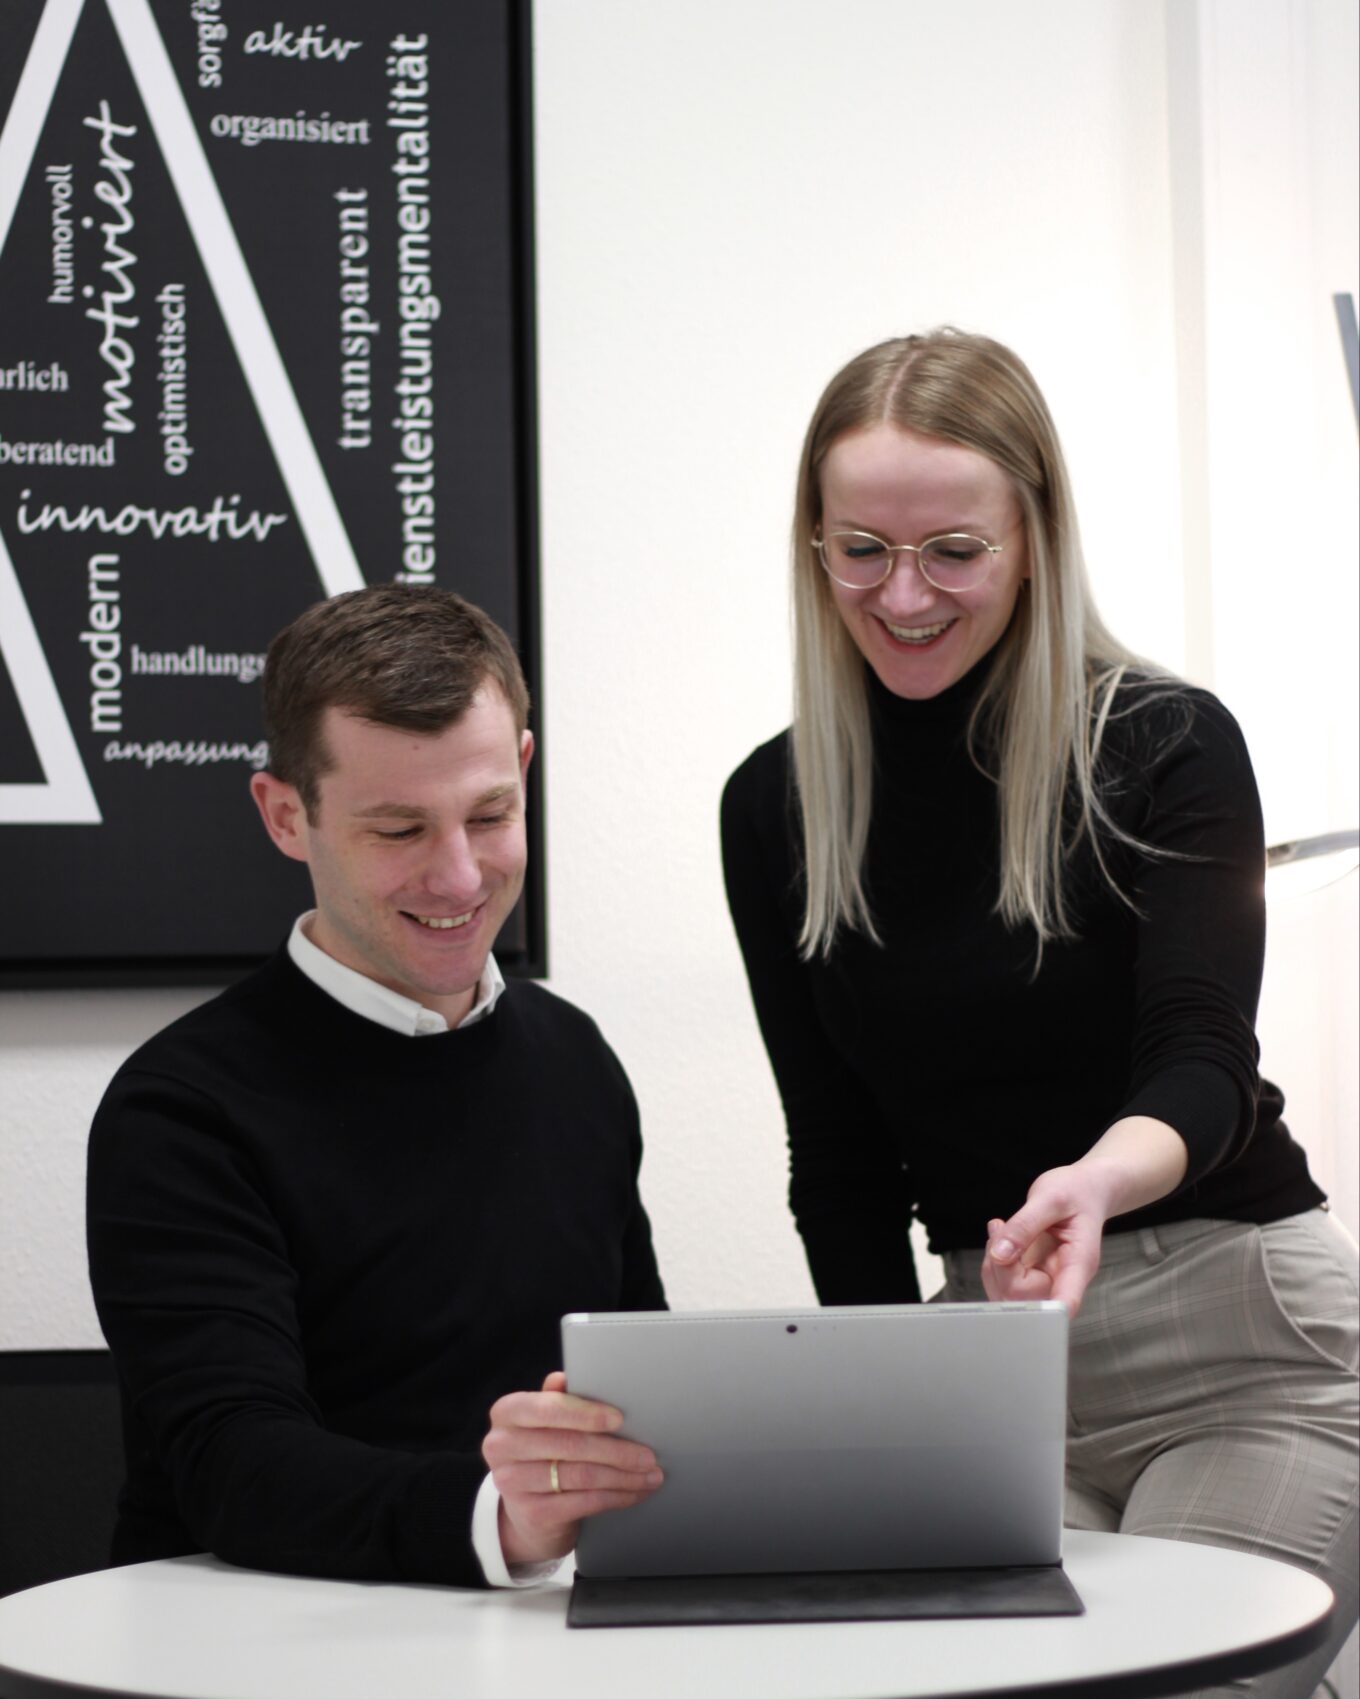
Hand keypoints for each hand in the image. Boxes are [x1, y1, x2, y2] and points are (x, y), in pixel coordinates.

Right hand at [482, 1371, 663, 1565]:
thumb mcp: (546, 1422)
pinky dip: (616, 1497)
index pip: (548, 1409)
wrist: (527, 1510)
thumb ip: (558, 1399)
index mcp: (507, 1413)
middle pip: (570, 1445)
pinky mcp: (533, 1514)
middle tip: (648, 1454)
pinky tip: (635, 1492)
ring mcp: (513, 1483)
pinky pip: (584, 1503)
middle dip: (617, 1450)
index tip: (619, 1419)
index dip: (586, 1414)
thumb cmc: (544, 1452)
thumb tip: (565, 1378)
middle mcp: (502, 1447)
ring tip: (650, 1474)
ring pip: (582, 1476)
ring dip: (624, 1476)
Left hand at [982, 1117, 1188, 1316]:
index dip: (1044, 1311)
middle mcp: (1062, 1280)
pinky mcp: (1031, 1277)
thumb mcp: (1050, 1198)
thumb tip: (999, 1254)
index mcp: (1078, 1264)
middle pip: (1023, 1298)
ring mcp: (1046, 1281)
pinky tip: (1000, 1237)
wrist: (1084, 1191)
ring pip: (1007, 1294)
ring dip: (993, 1264)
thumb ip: (1024, 1225)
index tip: (1026, 1310)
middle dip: (1000, 1268)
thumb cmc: (1076, 1192)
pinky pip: (1002, 1282)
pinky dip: (993, 1261)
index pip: (1064, 1301)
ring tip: (1001, 1228)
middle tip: (1001, 1229)